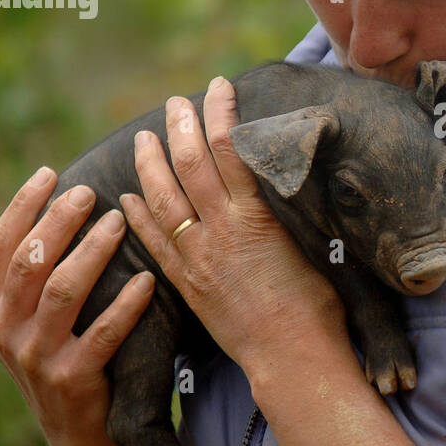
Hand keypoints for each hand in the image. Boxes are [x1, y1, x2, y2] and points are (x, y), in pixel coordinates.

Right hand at [0, 167, 155, 445]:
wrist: (83, 435)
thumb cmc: (68, 357)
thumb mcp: (37, 319)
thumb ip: (38, 272)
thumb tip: (65, 200)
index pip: (0, 244)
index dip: (23, 205)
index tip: (51, 172)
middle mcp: (4, 331)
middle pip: (29, 259)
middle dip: (59, 220)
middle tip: (91, 192)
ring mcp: (35, 357)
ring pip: (61, 290)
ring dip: (92, 252)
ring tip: (120, 222)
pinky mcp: (71, 380)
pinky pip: (102, 333)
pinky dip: (126, 304)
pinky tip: (148, 280)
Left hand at [119, 76, 344, 380]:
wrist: (293, 359)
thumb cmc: (319, 306)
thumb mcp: (312, 243)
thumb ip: (288, 208)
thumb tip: (282, 173)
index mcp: (256, 216)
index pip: (230, 148)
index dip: (220, 112)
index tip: (218, 86)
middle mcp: (221, 230)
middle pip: (190, 165)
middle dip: (179, 127)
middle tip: (174, 102)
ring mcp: (198, 258)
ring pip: (162, 199)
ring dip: (149, 164)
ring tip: (142, 138)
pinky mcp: (188, 285)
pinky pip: (154, 243)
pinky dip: (138, 217)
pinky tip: (126, 199)